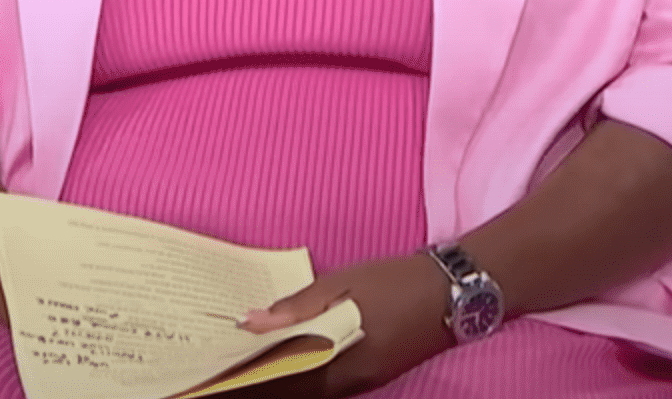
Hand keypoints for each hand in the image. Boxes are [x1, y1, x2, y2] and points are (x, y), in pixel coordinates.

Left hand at [237, 253, 451, 396]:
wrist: (453, 291)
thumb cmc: (394, 282)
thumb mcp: (342, 284)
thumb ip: (296, 307)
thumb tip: (251, 322)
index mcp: (342, 361)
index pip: (284, 382)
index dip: (250, 382)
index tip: (218, 378)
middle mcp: (352, 381)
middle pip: (295, 392)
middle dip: (260, 384)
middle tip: (225, 371)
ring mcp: (364, 381)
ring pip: (311, 390)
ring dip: (280, 381)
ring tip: (246, 365)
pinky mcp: (372, 374)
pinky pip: (328, 383)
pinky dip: (301, 375)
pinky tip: (284, 359)